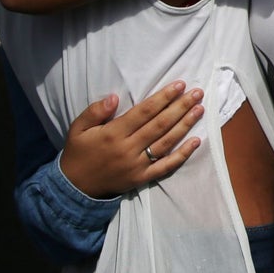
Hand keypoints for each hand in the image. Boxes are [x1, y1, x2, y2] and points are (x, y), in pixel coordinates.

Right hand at [59, 82, 203, 198]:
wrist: (74, 187)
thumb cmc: (78, 152)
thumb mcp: (78, 128)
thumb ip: (95, 111)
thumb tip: (114, 97)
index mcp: (113, 133)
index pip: (144, 112)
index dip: (163, 98)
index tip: (179, 85)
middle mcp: (128, 148)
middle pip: (160, 124)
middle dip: (180, 107)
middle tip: (197, 93)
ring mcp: (136, 165)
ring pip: (166, 142)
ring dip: (185, 125)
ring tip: (199, 109)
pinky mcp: (142, 178)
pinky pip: (165, 166)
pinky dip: (182, 155)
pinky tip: (196, 141)